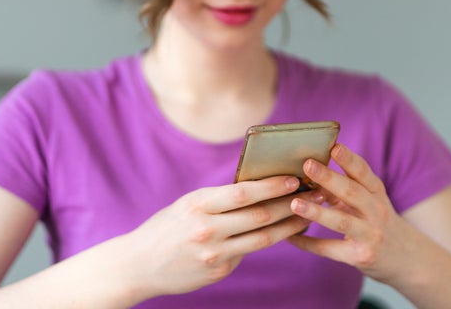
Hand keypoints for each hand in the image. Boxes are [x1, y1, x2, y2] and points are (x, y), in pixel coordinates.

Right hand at [121, 176, 312, 296]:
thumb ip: (218, 199)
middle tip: (312, 196)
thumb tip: (257, 188)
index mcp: (198, 204)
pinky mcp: (218, 272)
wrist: (138, 264)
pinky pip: (246, 254)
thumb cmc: (166, 228)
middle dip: (290, 205)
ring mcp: (213, 254)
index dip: (272, 185)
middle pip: (259, 216)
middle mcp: (206, 229)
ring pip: (261, 238)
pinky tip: (280, 233)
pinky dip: (264, 241)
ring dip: (289, 227)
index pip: (243, 192)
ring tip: (306, 217)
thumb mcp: (187, 205)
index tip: (293, 178)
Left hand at [287, 144, 412, 282]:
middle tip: (308, 165)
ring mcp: (370, 235)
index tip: (334, 146)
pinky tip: (290, 236)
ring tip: (294, 203)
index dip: (349, 159)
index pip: (364, 172)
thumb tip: (309, 170)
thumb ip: (344, 186)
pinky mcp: (360, 256)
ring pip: (341, 222)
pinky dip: (308, 243)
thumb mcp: (368, 200)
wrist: (407, 257)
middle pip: (352, 192)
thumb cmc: (376, 219)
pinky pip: (330, 249)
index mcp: (376, 192)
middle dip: (329, 178)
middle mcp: (376, 211)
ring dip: (317, 212)